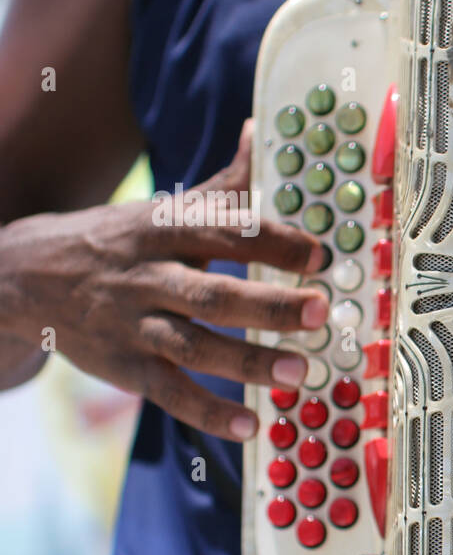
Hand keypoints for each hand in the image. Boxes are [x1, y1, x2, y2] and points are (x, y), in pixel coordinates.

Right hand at [0, 120, 327, 441]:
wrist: (23, 276)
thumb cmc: (119, 240)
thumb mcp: (163, 208)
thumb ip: (222, 185)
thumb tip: (262, 129)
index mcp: (163, 229)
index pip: (224, 230)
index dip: (274, 241)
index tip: (319, 254)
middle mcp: (148, 276)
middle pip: (213, 293)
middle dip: (270, 303)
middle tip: (321, 310)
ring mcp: (133, 324)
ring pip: (195, 345)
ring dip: (250, 362)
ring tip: (300, 373)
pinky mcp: (123, 367)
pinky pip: (169, 392)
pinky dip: (208, 411)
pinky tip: (248, 424)